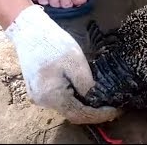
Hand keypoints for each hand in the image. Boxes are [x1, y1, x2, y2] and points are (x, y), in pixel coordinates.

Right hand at [4, 5, 121, 123]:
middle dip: (94, 113)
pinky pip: (61, 101)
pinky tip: (87, 94)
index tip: (116, 111)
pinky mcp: (39, 91)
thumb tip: (96, 98)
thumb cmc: (54, 44)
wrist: (30, 31)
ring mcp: (39, 97)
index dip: (100, 115)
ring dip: (85, 106)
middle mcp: (43, 101)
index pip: (80, 114)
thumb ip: (86, 84)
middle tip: (113, 107)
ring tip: (103, 101)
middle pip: (73, 114)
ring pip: (67, 108)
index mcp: (52, 95)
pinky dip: (76, 100)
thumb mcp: (76, 62)